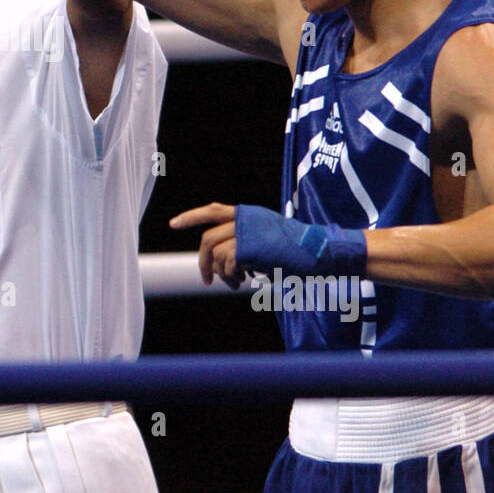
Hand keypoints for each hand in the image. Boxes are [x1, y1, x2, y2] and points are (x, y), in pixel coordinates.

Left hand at [174, 203, 367, 284]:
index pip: (213, 210)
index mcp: (249, 214)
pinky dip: (232, 277)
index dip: (191, 216)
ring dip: (221, 274)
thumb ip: (244, 243)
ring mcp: (248, 232)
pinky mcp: (252, 248)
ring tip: (234, 282)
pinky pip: (229, 264)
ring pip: (217, 254)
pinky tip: (243, 281)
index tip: (173, 224)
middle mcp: (246, 219)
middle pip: (208, 239)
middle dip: (203, 262)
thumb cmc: (297, 251)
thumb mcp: (267, 240)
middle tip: (206, 279)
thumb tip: (221, 263)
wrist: (320, 252)